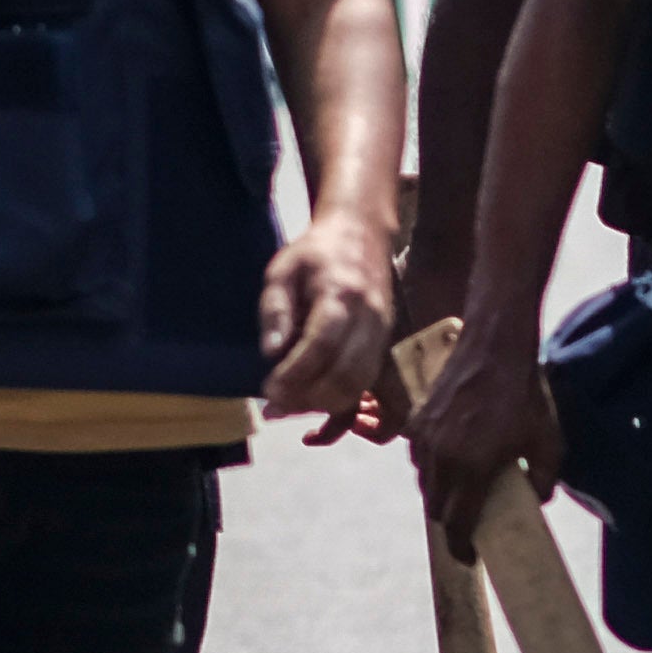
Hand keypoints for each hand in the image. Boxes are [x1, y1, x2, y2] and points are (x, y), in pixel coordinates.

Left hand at [255, 213, 395, 441]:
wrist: (361, 233)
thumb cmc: (314, 252)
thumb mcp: (281, 270)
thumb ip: (275, 310)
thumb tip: (272, 354)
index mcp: (341, 294)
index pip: (322, 345)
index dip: (295, 374)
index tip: (268, 390)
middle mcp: (369, 318)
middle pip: (346, 374)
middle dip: (308, 398)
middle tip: (274, 404)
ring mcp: (381, 334)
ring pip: (359, 386)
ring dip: (322, 405)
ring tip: (289, 405)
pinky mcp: (383, 345)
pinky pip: (365, 386)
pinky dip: (340, 407)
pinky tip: (313, 418)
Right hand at [409, 307, 560, 549]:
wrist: (495, 344)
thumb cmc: (526, 393)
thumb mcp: (549, 440)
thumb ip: (545, 479)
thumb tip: (537, 500)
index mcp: (472, 467)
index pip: (457, 523)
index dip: (462, 547)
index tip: (470, 557)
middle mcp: (442, 457)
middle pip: (436, 509)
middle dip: (451, 523)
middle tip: (469, 526)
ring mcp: (425, 438)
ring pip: (425, 483)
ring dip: (440, 495)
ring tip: (461, 494)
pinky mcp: (418, 419)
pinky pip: (418, 458)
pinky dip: (431, 468)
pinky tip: (451, 462)